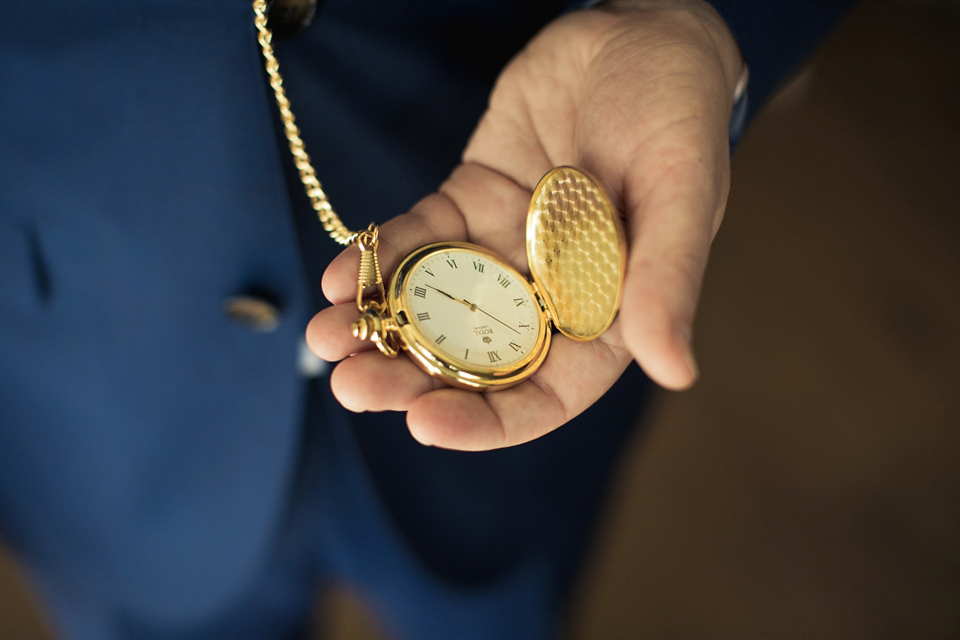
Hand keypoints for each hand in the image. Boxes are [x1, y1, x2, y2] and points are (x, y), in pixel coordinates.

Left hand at [307, 0, 743, 449]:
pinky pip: (419, 239)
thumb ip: (667, 279)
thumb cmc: (678, 110)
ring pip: (436, 306)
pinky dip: (380, 258)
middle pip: (476, 360)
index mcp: (607, 313)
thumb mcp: (680, 190)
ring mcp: (504, 248)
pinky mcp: (469, 201)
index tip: (426, 424)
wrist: (637, 27)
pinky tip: (339, 276)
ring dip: (379, 327)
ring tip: (324, 336)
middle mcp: (550, 293)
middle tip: (352, 385)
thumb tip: (677, 372)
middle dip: (411, 379)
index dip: (487, 420)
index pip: (546, 392)